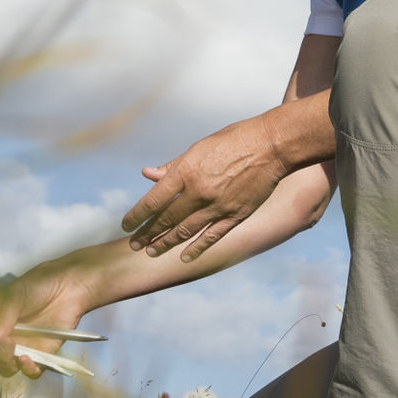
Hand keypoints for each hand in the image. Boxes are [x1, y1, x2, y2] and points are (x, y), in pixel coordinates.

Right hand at [0, 262, 90, 379]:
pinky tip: (26, 359)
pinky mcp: (42, 355)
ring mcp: (23, 348)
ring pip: (5, 368)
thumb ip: (1, 318)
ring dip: (3, 362)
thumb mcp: (14, 296)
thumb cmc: (38, 286)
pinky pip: (31, 372)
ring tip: (11, 345)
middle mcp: (4, 338)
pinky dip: (26, 370)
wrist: (69, 286)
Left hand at [120, 117, 287, 262]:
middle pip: (165, 220)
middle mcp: (199, 192)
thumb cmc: (233, 140)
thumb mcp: (198, 148)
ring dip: (165, 244)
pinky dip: (197, 249)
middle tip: (134, 245)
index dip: (136, 216)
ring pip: (185, 232)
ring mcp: (218, 206)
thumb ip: (173, 166)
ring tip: (152, 252)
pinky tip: (184, 257)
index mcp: (186, 171)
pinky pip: (212, 237)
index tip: (126, 225)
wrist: (271, 145)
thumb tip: (147, 174)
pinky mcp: (236, 215)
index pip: (152, 201)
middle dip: (147, 234)